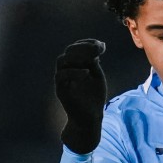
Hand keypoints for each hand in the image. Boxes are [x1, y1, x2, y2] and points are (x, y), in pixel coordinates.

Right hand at [55, 39, 107, 153]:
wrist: (90, 119)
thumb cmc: (94, 98)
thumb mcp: (97, 77)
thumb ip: (94, 63)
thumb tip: (95, 47)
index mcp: (75, 66)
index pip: (76, 48)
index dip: (87, 44)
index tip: (101, 45)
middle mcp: (66, 70)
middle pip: (68, 52)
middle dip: (83, 48)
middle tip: (97, 50)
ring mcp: (62, 80)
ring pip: (61, 61)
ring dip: (77, 56)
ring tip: (92, 58)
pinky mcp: (61, 90)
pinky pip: (60, 76)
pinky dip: (73, 72)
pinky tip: (87, 72)